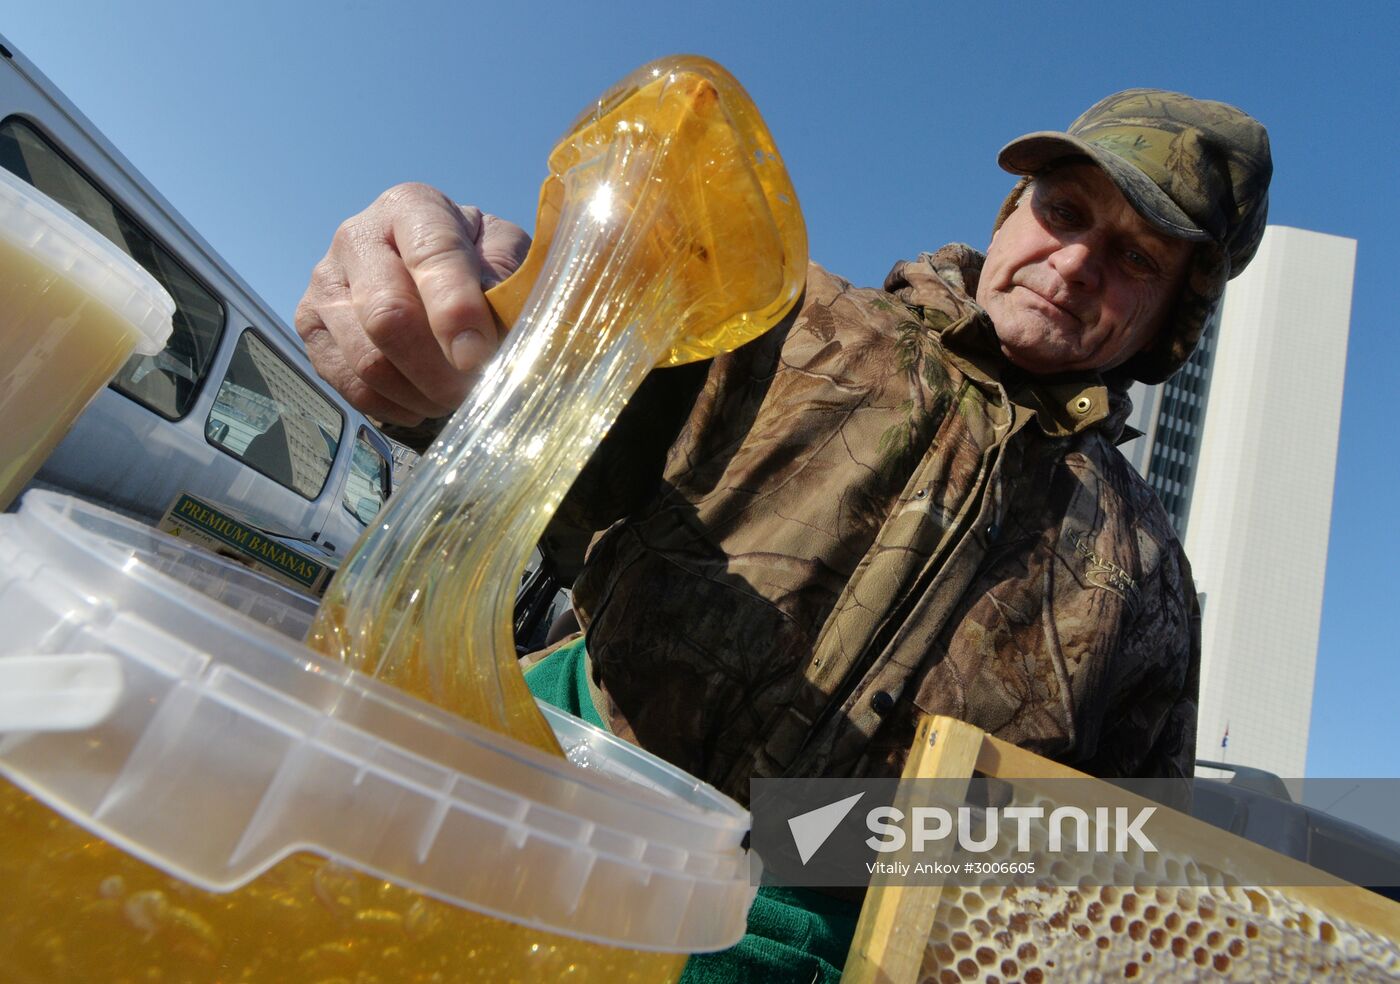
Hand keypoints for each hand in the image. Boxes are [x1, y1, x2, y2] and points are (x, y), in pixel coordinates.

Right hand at [295, 182, 530, 424]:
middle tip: (472, 390)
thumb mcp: (504, 253)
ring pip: (367, 360)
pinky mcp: (310, 327)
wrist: (427, 270)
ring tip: (453, 396)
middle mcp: (357, 237)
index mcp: (411, 207)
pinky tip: (423, 401)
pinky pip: (349, 385)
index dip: (455, 311)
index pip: (432, 256)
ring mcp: (325, 283)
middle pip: (388, 316)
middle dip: (438, 368)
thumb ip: (506, 277)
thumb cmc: (475, 261)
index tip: (477, 356)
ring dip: (419, 393)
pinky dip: (394, 406)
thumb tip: (493, 324)